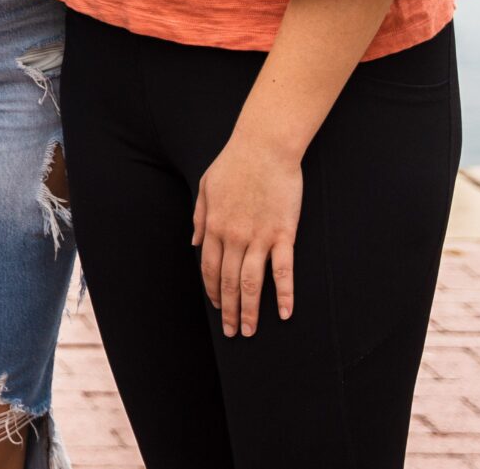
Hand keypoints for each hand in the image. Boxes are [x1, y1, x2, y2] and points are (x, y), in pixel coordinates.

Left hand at [192, 131, 301, 337]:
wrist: (264, 147)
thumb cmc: (234, 163)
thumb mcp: (206, 187)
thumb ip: (199, 218)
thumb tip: (195, 245)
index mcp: (214, 226)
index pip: (210, 268)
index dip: (212, 290)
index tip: (216, 306)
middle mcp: (234, 236)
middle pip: (229, 282)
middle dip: (229, 310)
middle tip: (232, 332)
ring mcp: (260, 237)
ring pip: (253, 283)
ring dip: (250, 310)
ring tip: (250, 331)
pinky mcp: (283, 234)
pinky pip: (283, 270)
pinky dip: (284, 294)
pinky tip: (285, 313)